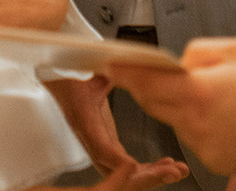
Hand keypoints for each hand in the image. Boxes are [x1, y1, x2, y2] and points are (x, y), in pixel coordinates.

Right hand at [46, 76, 188, 189]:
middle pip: (115, 168)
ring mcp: (99, 143)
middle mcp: (91, 137)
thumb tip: (122, 61)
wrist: (59, 80)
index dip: (117, 160)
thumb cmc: (72, 75)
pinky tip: (166, 166)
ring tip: (177, 171)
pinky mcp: (107, 143)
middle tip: (171, 172)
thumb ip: (108, 69)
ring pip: (122, 172)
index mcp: (85, 118)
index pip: (100, 147)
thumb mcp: (91, 69)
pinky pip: (126, 165)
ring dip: (151, 175)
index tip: (134, 167)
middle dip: (145, 175)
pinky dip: (147, 169)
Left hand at [105, 37, 235, 176]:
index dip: (126, 71)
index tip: (110, 64)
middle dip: (153, 87)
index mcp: (199, 93)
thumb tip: (177, 63)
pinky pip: (195, 137)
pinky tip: (226, 115)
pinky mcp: (215, 162)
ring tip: (218, 95)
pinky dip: (202, 124)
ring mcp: (204, 148)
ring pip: (176, 120)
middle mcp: (196, 125)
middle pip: (156, 103)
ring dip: (183, 106)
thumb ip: (198, 54)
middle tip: (159, 72)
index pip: (148, 81)